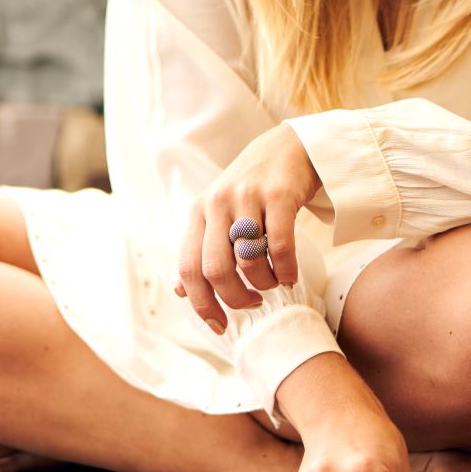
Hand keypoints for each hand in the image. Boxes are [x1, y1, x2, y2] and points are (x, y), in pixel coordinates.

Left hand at [174, 124, 322, 331]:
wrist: (288, 146)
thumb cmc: (252, 188)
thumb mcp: (218, 213)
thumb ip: (201, 249)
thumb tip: (181, 292)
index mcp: (198, 212)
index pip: (188, 267)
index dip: (201, 303)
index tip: (219, 325)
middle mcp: (217, 203)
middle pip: (215, 269)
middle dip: (235, 298)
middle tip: (253, 303)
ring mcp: (247, 197)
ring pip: (248, 260)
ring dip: (264, 283)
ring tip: (273, 282)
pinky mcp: (278, 194)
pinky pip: (280, 245)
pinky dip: (285, 269)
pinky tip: (289, 274)